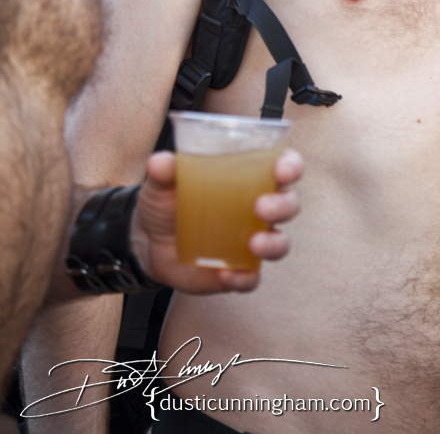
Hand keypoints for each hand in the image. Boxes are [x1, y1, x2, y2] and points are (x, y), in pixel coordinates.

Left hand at [129, 148, 302, 292]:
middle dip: (283, 205)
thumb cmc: (167, 201)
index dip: (290, 167)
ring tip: (254, 244)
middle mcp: (259, 207)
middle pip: (289, 203)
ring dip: (273, 243)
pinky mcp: (239, 270)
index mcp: (250, 176)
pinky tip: (226, 274)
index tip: (281, 170)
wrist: (149, 242)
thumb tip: (161, 162)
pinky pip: (252, 277)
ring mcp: (252, 240)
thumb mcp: (163, 182)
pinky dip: (244, 278)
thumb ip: (164, 170)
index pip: (284, 166)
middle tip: (261, 207)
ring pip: (280, 242)